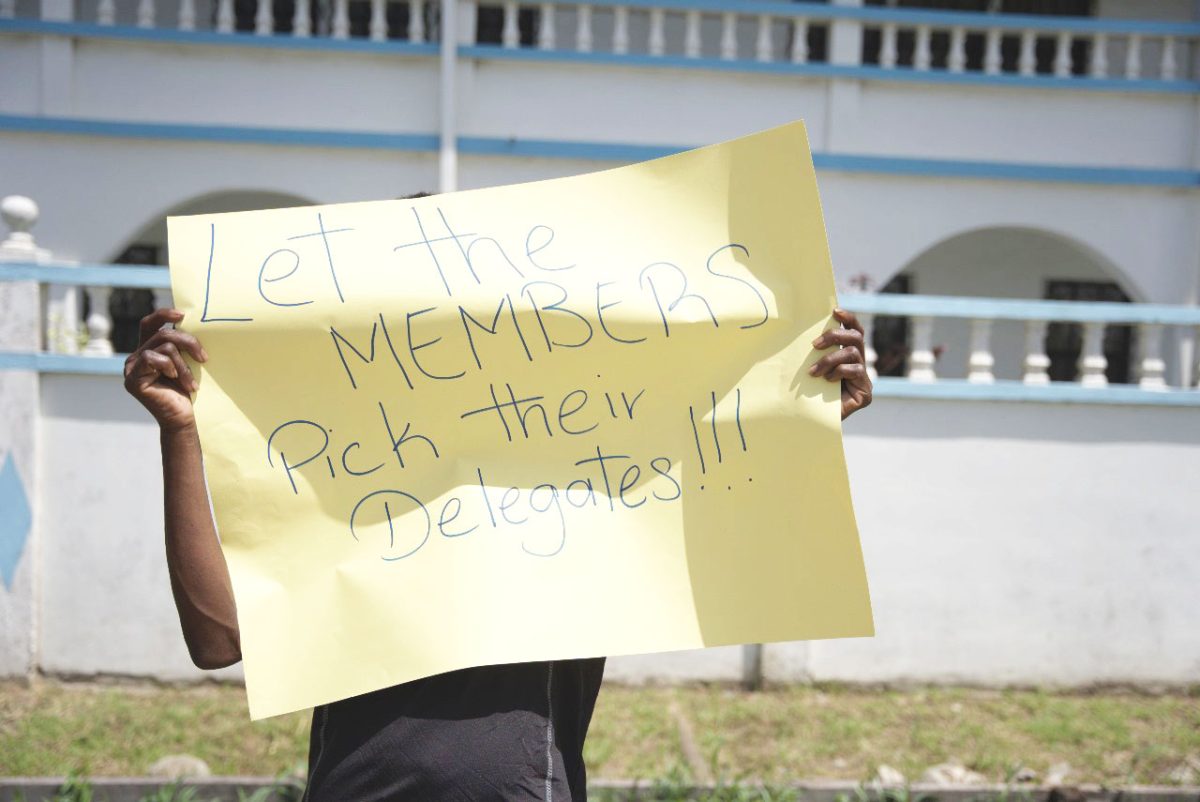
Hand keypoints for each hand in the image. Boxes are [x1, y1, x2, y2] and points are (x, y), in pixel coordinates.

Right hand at [124, 308, 207, 432]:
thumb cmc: (188, 391)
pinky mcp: (132, 379)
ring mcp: (132, 367)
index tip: (182, 315)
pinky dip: (168, 366)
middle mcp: (137, 356)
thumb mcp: (186, 361)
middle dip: (188, 342)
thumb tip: (187, 322)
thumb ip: (181, 344)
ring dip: (183, 364)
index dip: (163, 314)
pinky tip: (174, 378)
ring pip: (163, 346)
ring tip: (190, 381)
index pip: (150, 324)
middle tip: (204, 357)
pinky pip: (151, 358)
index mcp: (148, 349)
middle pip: (163, 334)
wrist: (183, 418)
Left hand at [809, 308, 871, 419]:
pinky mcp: (866, 393)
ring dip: (830, 359)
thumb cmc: (808, 393)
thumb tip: (804, 327)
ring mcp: (864, 379)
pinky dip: (839, 372)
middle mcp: (859, 364)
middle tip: (815, 344)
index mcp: (848, 356)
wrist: (812, 422)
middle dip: (835, 336)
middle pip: (855, 337)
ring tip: (814, 371)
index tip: (835, 311)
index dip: (848, 319)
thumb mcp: (811, 368)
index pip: (854, 331)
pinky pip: (855, 371)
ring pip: (852, 353)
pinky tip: (827, 381)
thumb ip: (815, 352)